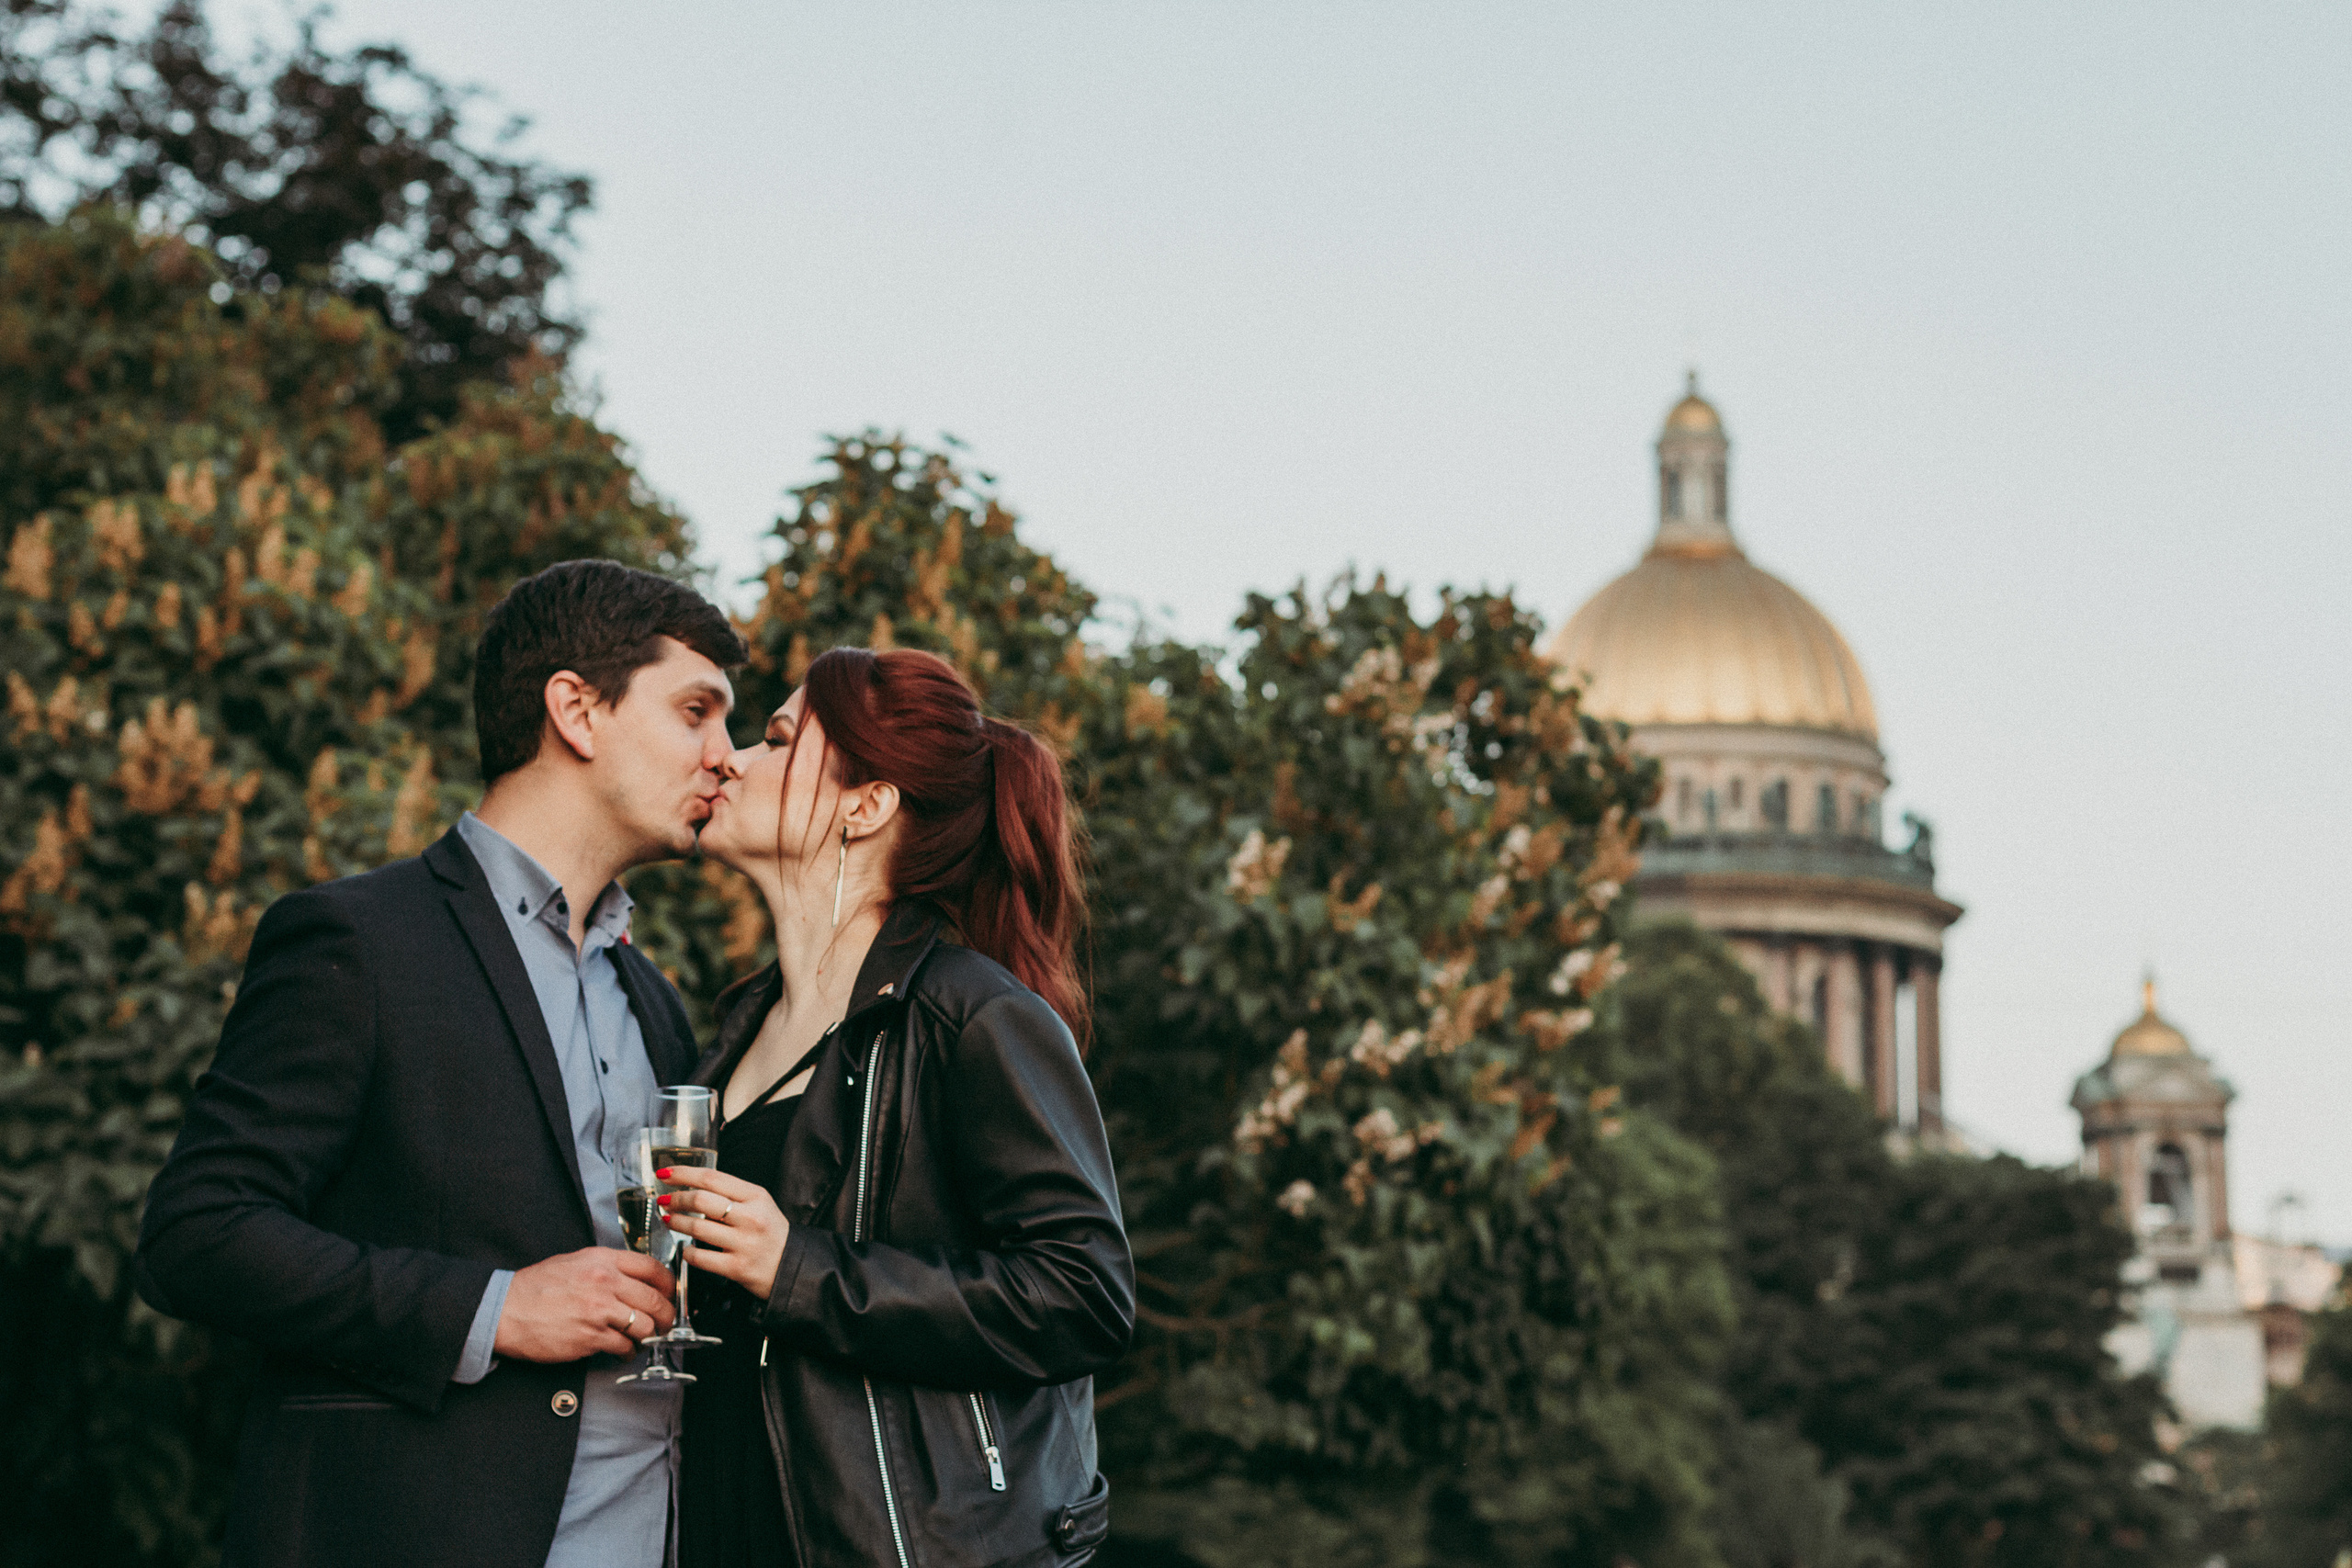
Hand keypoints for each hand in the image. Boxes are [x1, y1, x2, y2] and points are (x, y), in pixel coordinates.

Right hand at [494, 1246, 676, 1362]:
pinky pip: (624, 1347)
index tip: (671, 1294)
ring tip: (641, 1340)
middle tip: (664, 1323)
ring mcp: (599, 1310)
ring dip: (648, 1336)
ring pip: (645, 1326)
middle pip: (656, 1300)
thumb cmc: (535, 1287)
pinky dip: (628, 1352)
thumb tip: (633, 1279)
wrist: (505, 1310)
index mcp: (602, 1260)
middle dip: (666, 1316)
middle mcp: (605, 1282)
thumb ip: (606, 1267)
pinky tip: (622, 1351)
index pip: (653, 1268)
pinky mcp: (590, 1337)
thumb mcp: (574, 1262)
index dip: (669, 1284)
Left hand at [659, 1165, 788, 1305]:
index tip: (665, 1173)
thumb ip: (732, 1193)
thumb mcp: (760, 1204)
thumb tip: (692, 1185)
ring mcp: (744, 1243)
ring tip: (668, 1220)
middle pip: (701, 1200)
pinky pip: (700, 1258)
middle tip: (665, 1200)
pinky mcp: (736, 1267)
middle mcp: (751, 1218)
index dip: (683, 1173)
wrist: (792, 1266)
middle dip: (676, 1199)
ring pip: (697, 1228)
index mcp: (756, 1196)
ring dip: (676, 1222)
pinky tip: (685, 1247)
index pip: (712, 1178)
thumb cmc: (770, 1232)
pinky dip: (687, 1251)